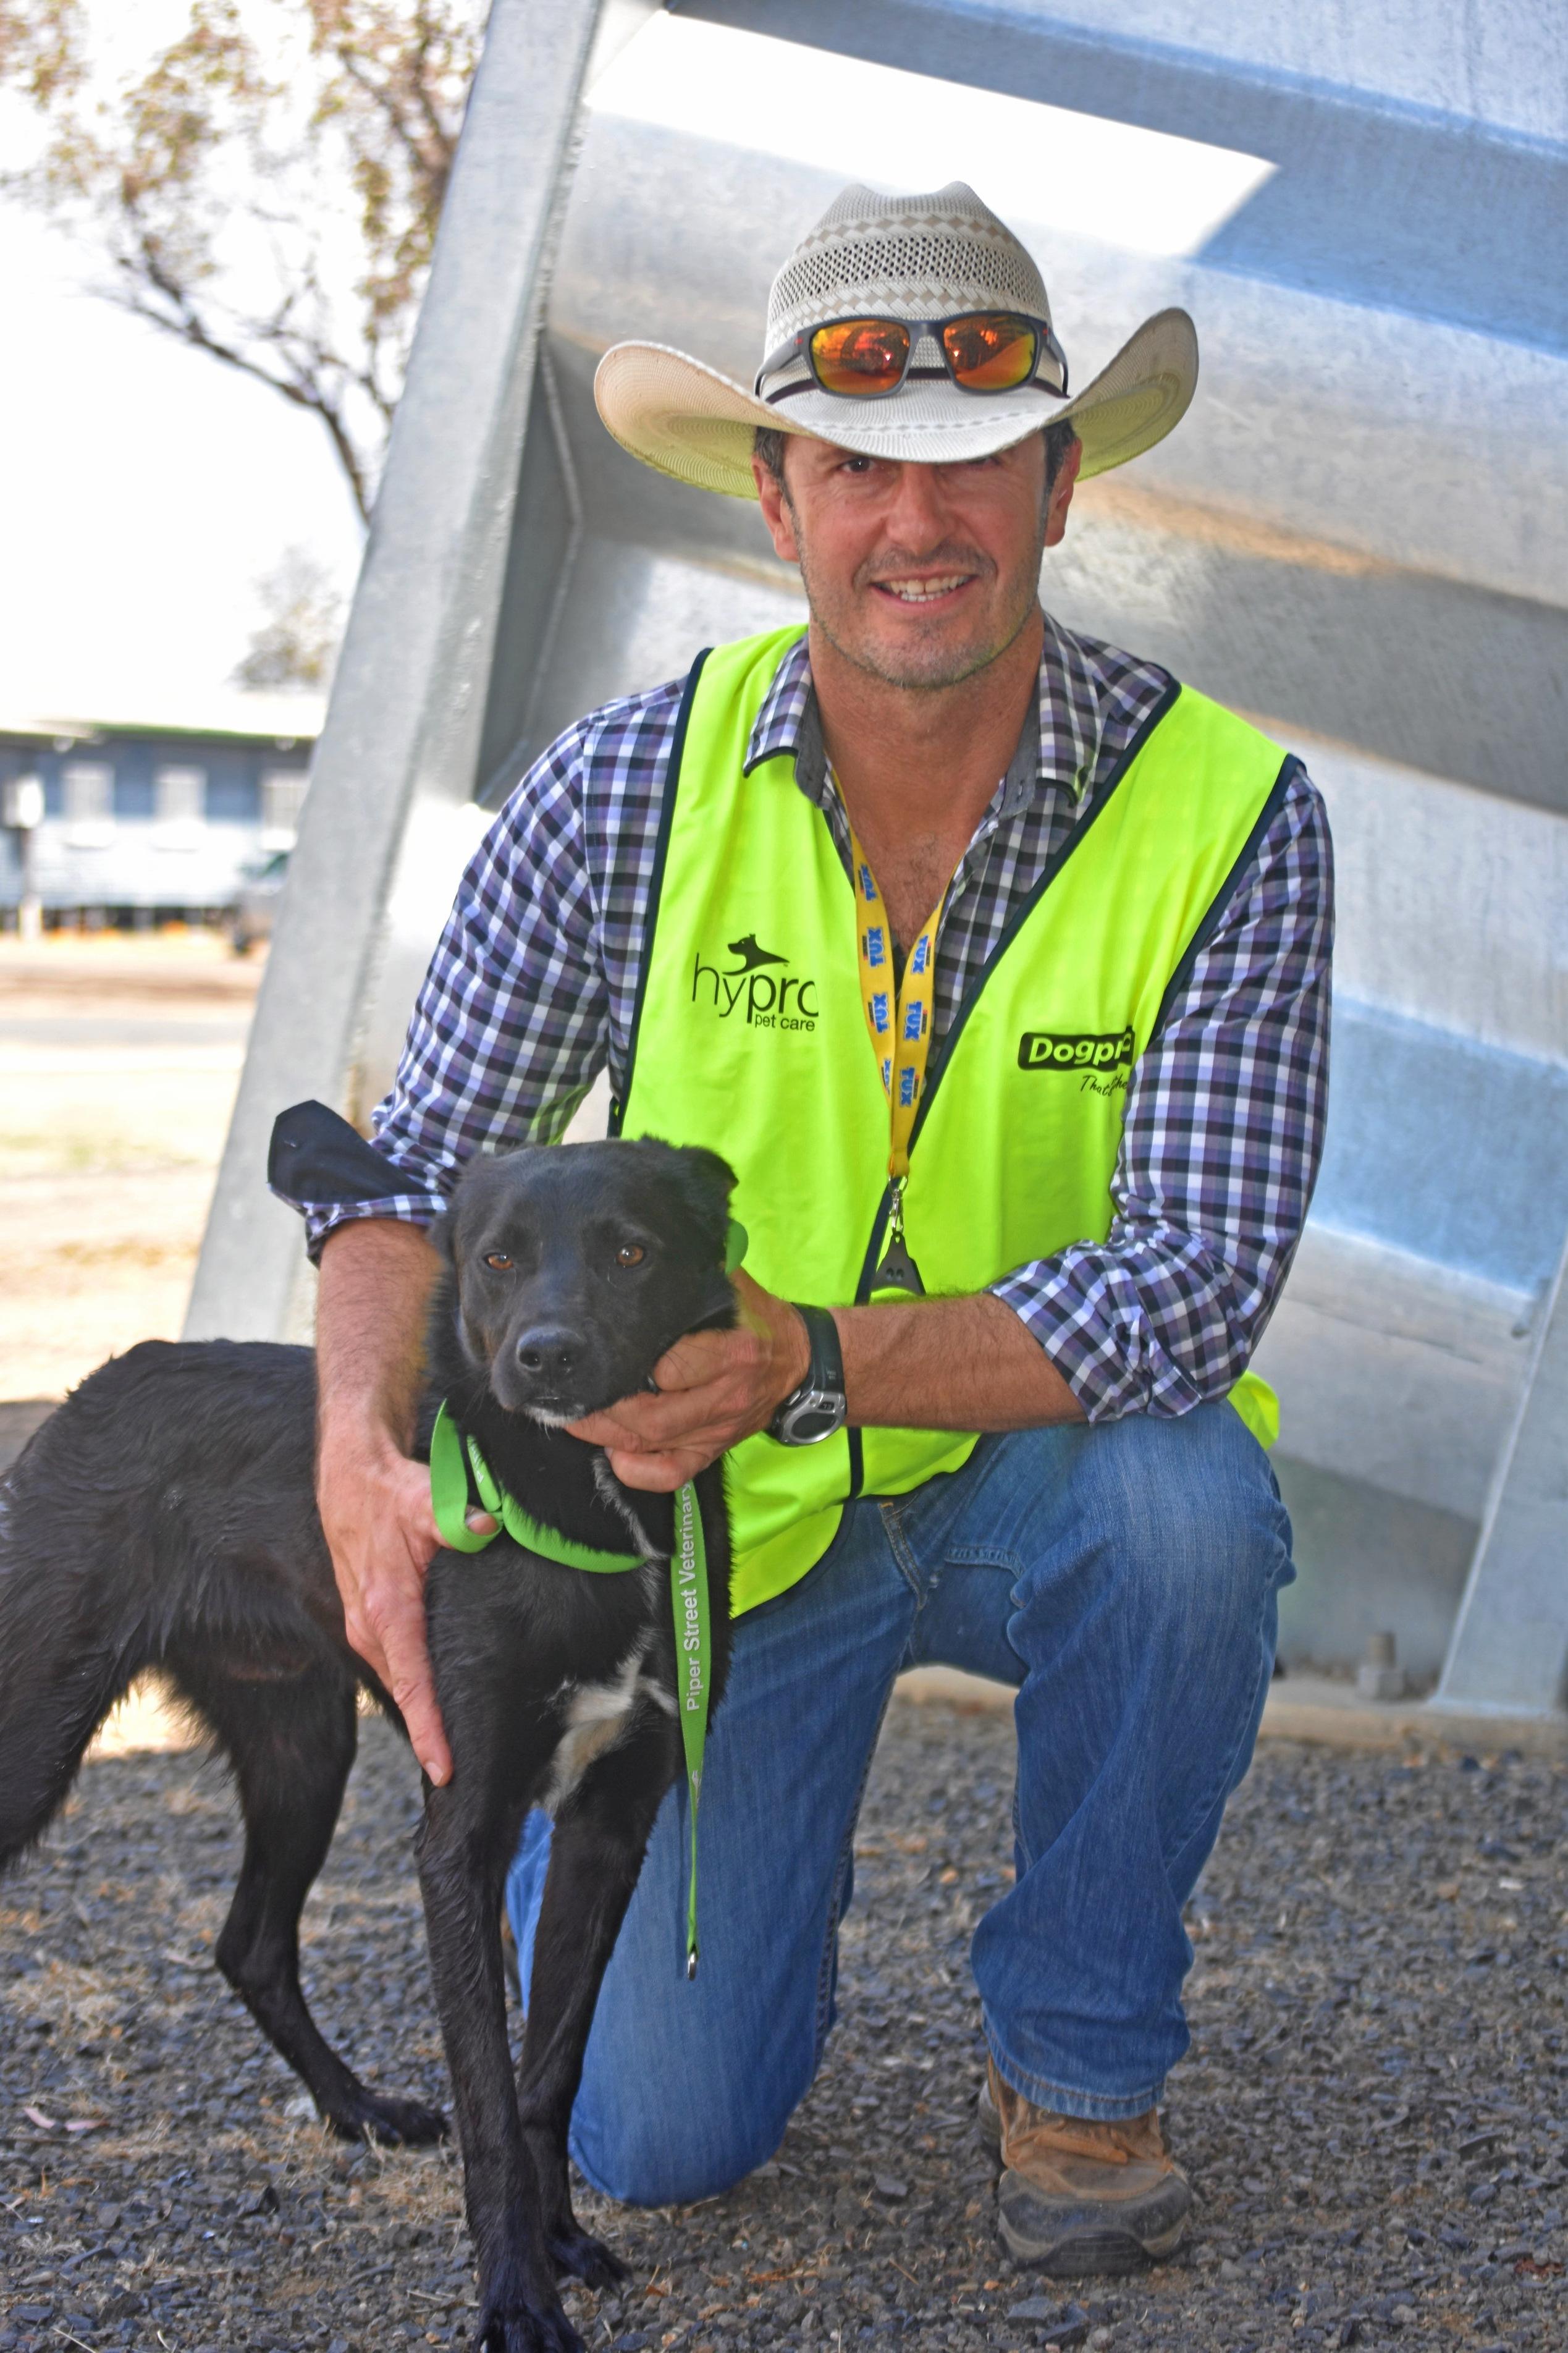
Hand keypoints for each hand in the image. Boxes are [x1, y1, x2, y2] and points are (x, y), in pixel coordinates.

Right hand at [316, 1425, 495, 1786]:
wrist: (350, 1475)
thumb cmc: (387, 1491)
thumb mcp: (423, 1500)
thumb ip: (456, 1519)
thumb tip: (487, 1527)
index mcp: (385, 1610)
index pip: (411, 1683)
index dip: (428, 1729)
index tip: (444, 1769)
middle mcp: (370, 1628)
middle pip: (406, 1694)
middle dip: (431, 1735)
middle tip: (467, 1774)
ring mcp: (365, 1627)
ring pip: (399, 1681)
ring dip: (422, 1713)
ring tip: (455, 1751)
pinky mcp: (368, 1621)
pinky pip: (395, 1665)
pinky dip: (414, 1687)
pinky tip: (438, 1700)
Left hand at [567, 1271, 812, 1490]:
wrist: (800, 1364)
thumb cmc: (757, 1321)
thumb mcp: (737, 1288)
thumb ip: (703, 1268)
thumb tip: (661, 1236)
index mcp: (732, 1352)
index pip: (673, 1366)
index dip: (633, 1362)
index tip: (601, 1351)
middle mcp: (725, 1396)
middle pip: (653, 1415)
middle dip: (604, 1408)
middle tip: (570, 1393)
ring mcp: (718, 1429)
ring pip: (653, 1444)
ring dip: (606, 1435)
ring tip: (573, 1418)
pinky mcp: (713, 1451)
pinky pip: (673, 1474)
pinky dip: (638, 1473)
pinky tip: (612, 1455)